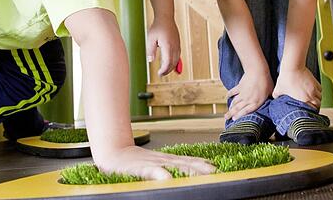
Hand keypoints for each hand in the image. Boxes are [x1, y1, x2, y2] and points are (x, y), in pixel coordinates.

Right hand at [95, 145, 214, 179]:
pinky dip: (160, 173)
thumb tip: (195, 170)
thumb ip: (174, 167)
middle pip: (187, 164)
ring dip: (188, 170)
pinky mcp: (141, 168)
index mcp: (169, 160)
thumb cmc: (135, 163)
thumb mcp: (157, 164)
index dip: (205, 165)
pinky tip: (167, 178)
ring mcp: (153, 163)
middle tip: (216, 173)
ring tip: (201, 175)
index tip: (219, 169)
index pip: (191, 161)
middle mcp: (164, 160)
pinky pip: (151, 171)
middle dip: (202, 169)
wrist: (113, 154)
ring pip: (174, 166)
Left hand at [146, 18, 180, 76]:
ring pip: (176, 60)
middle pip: (173, 63)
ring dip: (171, 67)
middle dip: (167, 71)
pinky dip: (175, 62)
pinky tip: (171, 64)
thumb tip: (150, 60)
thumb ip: (150, 50)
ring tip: (165, 71)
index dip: (164, 70)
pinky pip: (178, 56)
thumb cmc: (157, 27)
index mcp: (167, 46)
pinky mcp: (178, 44)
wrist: (165, 18)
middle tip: (161, 74)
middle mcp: (174, 47)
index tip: (159, 73)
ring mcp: (177, 45)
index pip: (168, 62)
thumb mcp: (150, 39)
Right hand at [224, 68, 272, 120]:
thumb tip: (273, 100)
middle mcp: (248, 99)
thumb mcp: (270, 91)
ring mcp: (242, 93)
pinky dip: (229, 94)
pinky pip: (233, 92)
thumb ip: (269, 98)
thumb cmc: (266, 81)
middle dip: (231, 114)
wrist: (258, 71)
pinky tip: (227, 97)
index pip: (246, 112)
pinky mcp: (239, 87)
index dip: (239, 116)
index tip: (234, 120)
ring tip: (226, 112)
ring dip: (230, 107)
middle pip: (238, 109)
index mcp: (256, 102)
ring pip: (234, 102)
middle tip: (226, 118)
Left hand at [273, 67, 321, 108]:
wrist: (292, 67)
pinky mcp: (315, 81)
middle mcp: (311, 94)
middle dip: (315, 106)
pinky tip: (314, 91)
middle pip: (318, 104)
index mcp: (304, 99)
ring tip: (313, 99)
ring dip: (317, 99)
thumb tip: (274, 98)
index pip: (313, 109)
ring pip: (320, 96)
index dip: (311, 111)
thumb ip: (277, 96)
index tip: (309, 112)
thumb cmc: (286, 78)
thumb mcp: (278, 89)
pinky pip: (320, 89)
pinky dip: (318, 91)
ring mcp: (314, 88)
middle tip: (312, 106)